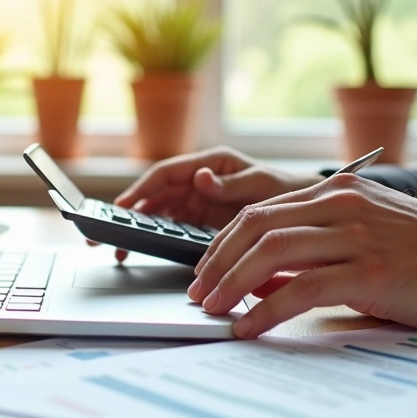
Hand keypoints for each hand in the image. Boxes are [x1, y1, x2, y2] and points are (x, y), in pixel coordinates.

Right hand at [102, 147, 321, 261]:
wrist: (309, 214)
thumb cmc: (288, 190)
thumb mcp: (262, 183)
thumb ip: (231, 183)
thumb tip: (200, 179)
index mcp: (209, 164)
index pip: (166, 175)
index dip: (141, 189)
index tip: (123, 205)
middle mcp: (198, 183)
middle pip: (154, 197)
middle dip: (129, 212)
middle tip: (107, 232)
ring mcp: (198, 204)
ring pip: (158, 215)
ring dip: (138, 230)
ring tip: (119, 249)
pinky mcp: (202, 224)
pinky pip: (171, 231)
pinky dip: (155, 241)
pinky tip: (141, 253)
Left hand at [188, 174, 416, 337]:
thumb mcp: (368, 240)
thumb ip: (317, 251)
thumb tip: (266, 279)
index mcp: (339, 192)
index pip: (261, 211)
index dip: (224, 242)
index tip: (206, 270)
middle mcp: (342, 205)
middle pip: (255, 226)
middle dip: (217, 262)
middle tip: (200, 293)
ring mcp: (356, 236)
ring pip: (270, 253)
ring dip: (231, 285)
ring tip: (213, 311)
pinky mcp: (370, 272)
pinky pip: (300, 290)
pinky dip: (266, 311)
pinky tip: (250, 328)